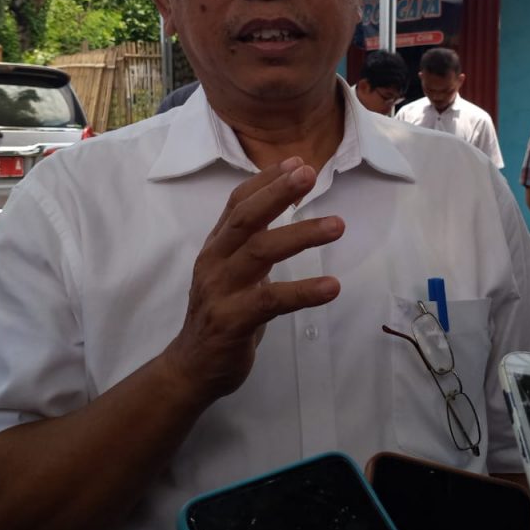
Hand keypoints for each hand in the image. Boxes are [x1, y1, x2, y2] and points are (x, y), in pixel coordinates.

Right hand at [163, 157, 343, 402]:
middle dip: (277, 193)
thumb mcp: (233, 270)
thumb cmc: (223, 312)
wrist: (192, 367)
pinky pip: (271, 301)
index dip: (266, 181)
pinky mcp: (232, 321)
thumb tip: (285, 204)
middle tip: (309, 174)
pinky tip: (332, 286)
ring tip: (337, 225)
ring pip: (260, 252)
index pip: (237, 202)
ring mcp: (221, 291)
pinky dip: (303, 291)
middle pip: (245, 218)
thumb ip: (253, 240)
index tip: (297, 162)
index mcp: (216, 246)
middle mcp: (214, 261)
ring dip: (300, 235)